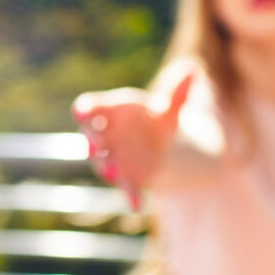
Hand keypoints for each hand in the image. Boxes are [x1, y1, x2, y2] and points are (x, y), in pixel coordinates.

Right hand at [71, 70, 192, 208]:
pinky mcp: (126, 177)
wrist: (161, 147)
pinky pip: (125, 186)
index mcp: (112, 111)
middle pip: (92, 136)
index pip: (91, 107)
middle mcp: (106, 135)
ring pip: (103, 162)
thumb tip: (192, 69)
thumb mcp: (170, 108)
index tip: (81, 111)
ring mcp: (113, 157)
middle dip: (92, 140)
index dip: (85, 109)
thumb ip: (177, 93)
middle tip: (94, 143)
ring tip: (112, 172)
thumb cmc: (156, 120)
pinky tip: (136, 204)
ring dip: (106, 167)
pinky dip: (130, 195)